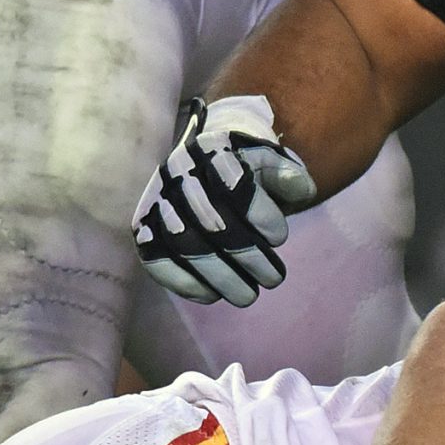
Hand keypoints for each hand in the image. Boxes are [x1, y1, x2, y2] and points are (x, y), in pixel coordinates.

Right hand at [133, 94, 316, 306]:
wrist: (205, 162)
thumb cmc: (247, 168)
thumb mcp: (273, 163)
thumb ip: (290, 176)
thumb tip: (302, 190)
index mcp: (214, 148)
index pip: (236, 185)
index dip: (261, 216)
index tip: (279, 238)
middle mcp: (179, 171)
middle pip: (212, 222)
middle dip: (247, 257)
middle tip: (273, 279)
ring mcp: (156, 200)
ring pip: (185, 245)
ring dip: (219, 277)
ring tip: (248, 295)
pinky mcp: (142, 226)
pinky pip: (156, 260)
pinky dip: (184, 282)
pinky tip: (211, 295)